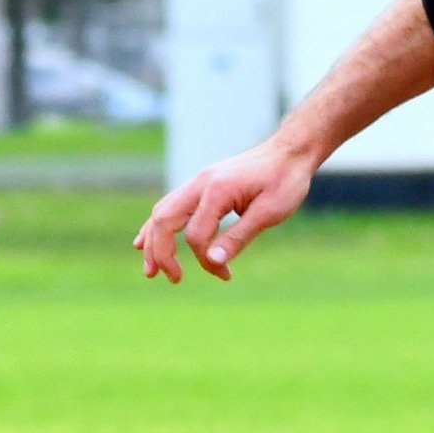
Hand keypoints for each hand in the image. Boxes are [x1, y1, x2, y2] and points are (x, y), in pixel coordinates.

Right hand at [134, 138, 314, 284]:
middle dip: (162, 253)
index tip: (226, 275)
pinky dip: (157, 227)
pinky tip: (144, 242)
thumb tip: (214, 261)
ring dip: (153, 242)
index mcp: (217, 190)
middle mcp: (200, 183)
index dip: (205, 260)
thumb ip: (239, 236)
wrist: (289, 153)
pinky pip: (171, 206)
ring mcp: (198, 182)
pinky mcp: (201, 185)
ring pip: (162, 212)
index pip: (196, 234)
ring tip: (151, 271)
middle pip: (164, 220)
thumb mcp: (270, 213)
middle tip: (173, 280)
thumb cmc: (285, 181)